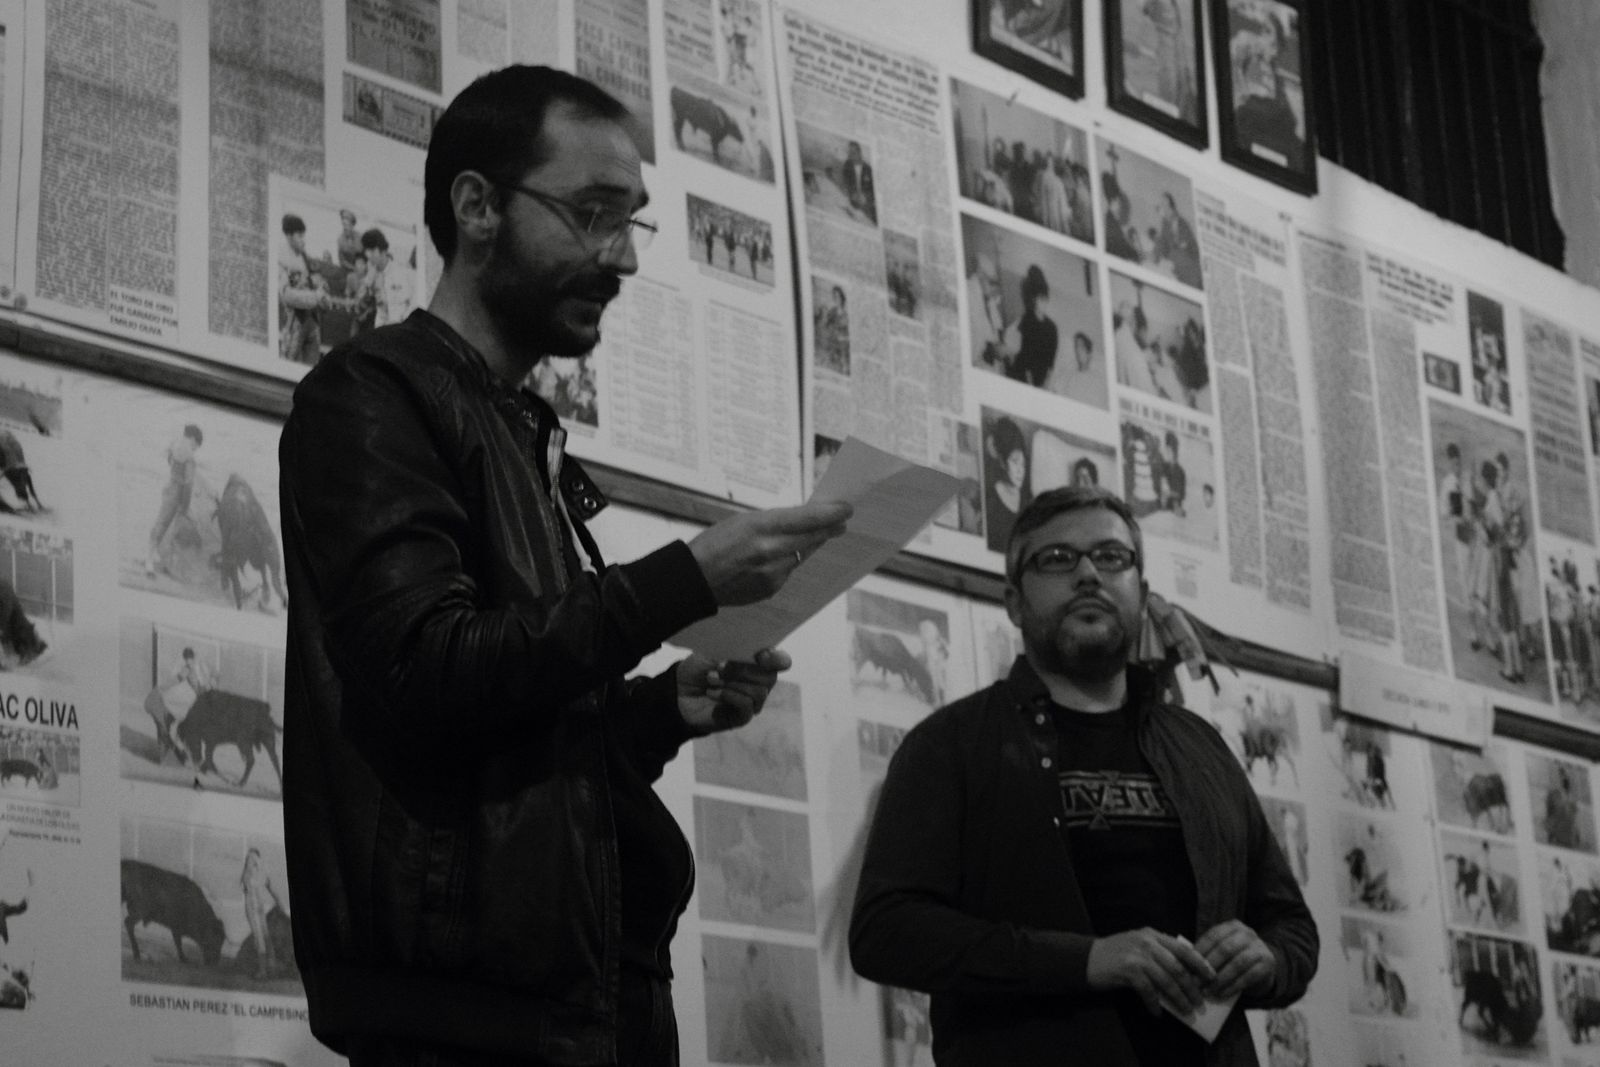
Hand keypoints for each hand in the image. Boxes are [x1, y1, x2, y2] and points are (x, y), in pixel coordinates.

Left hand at [677, 648, 790, 733]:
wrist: (678, 691)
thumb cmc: (698, 668)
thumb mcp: (715, 650)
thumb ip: (737, 647)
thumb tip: (760, 651)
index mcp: (757, 663)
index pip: (781, 661)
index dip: (776, 658)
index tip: (761, 655)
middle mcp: (759, 683)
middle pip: (770, 677)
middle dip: (743, 670)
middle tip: (719, 666)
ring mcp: (752, 702)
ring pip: (759, 692)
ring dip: (732, 683)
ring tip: (711, 679)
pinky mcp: (742, 717)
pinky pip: (747, 706)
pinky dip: (728, 695)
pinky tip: (712, 692)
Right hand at [688, 501, 851, 605]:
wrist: (694, 579)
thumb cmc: (714, 543)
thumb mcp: (743, 521)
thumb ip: (775, 521)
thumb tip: (804, 520)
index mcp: (761, 527)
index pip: (807, 519)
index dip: (830, 513)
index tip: (846, 508)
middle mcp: (770, 552)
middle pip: (813, 538)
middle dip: (829, 528)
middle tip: (841, 521)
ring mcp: (772, 574)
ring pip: (802, 555)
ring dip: (808, 545)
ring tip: (811, 535)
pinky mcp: (771, 590)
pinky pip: (789, 571)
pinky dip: (789, 562)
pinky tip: (778, 557)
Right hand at [1085, 928, 1214, 1015]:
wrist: (1085, 958)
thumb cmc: (1114, 955)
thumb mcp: (1138, 946)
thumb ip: (1158, 953)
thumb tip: (1183, 974)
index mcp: (1152, 935)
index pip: (1183, 948)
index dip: (1199, 963)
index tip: (1211, 976)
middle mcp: (1147, 942)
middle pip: (1178, 967)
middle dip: (1192, 987)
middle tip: (1200, 1002)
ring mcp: (1137, 955)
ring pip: (1167, 980)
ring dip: (1178, 998)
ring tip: (1185, 1011)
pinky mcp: (1127, 970)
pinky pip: (1148, 990)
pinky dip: (1155, 1003)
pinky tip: (1158, 1012)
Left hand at [1194, 919, 1275, 999]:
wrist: (1264, 967)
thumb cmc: (1235, 959)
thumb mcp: (1222, 951)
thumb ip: (1208, 954)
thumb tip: (1186, 967)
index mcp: (1232, 926)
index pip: (1212, 936)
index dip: (1199, 952)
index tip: (1188, 968)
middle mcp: (1247, 933)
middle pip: (1225, 949)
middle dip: (1208, 967)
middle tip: (1195, 982)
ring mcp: (1260, 947)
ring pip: (1237, 963)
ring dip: (1220, 979)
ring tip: (1207, 990)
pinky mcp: (1268, 964)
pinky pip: (1248, 976)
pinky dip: (1233, 986)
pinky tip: (1221, 993)